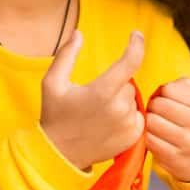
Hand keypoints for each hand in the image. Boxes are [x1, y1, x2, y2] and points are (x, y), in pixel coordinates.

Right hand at [40, 29, 145, 170]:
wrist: (60, 155)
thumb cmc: (55, 116)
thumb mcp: (52, 83)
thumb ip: (66, 55)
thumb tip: (78, 34)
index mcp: (102, 91)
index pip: (130, 61)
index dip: (136, 44)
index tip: (136, 34)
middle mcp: (119, 108)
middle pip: (128, 82)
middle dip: (115, 83)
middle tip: (94, 97)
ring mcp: (128, 124)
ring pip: (132, 99)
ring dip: (120, 100)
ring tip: (99, 113)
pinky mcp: (134, 137)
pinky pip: (137, 115)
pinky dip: (127, 115)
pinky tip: (108, 123)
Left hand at [146, 78, 189, 182]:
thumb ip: (185, 86)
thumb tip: (160, 89)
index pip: (168, 89)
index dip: (163, 92)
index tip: (167, 99)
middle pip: (157, 105)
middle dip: (154, 106)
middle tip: (159, 112)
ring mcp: (187, 143)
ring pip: (150, 122)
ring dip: (150, 121)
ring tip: (158, 123)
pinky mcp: (174, 159)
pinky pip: (149, 140)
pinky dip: (149, 136)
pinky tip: (158, 136)